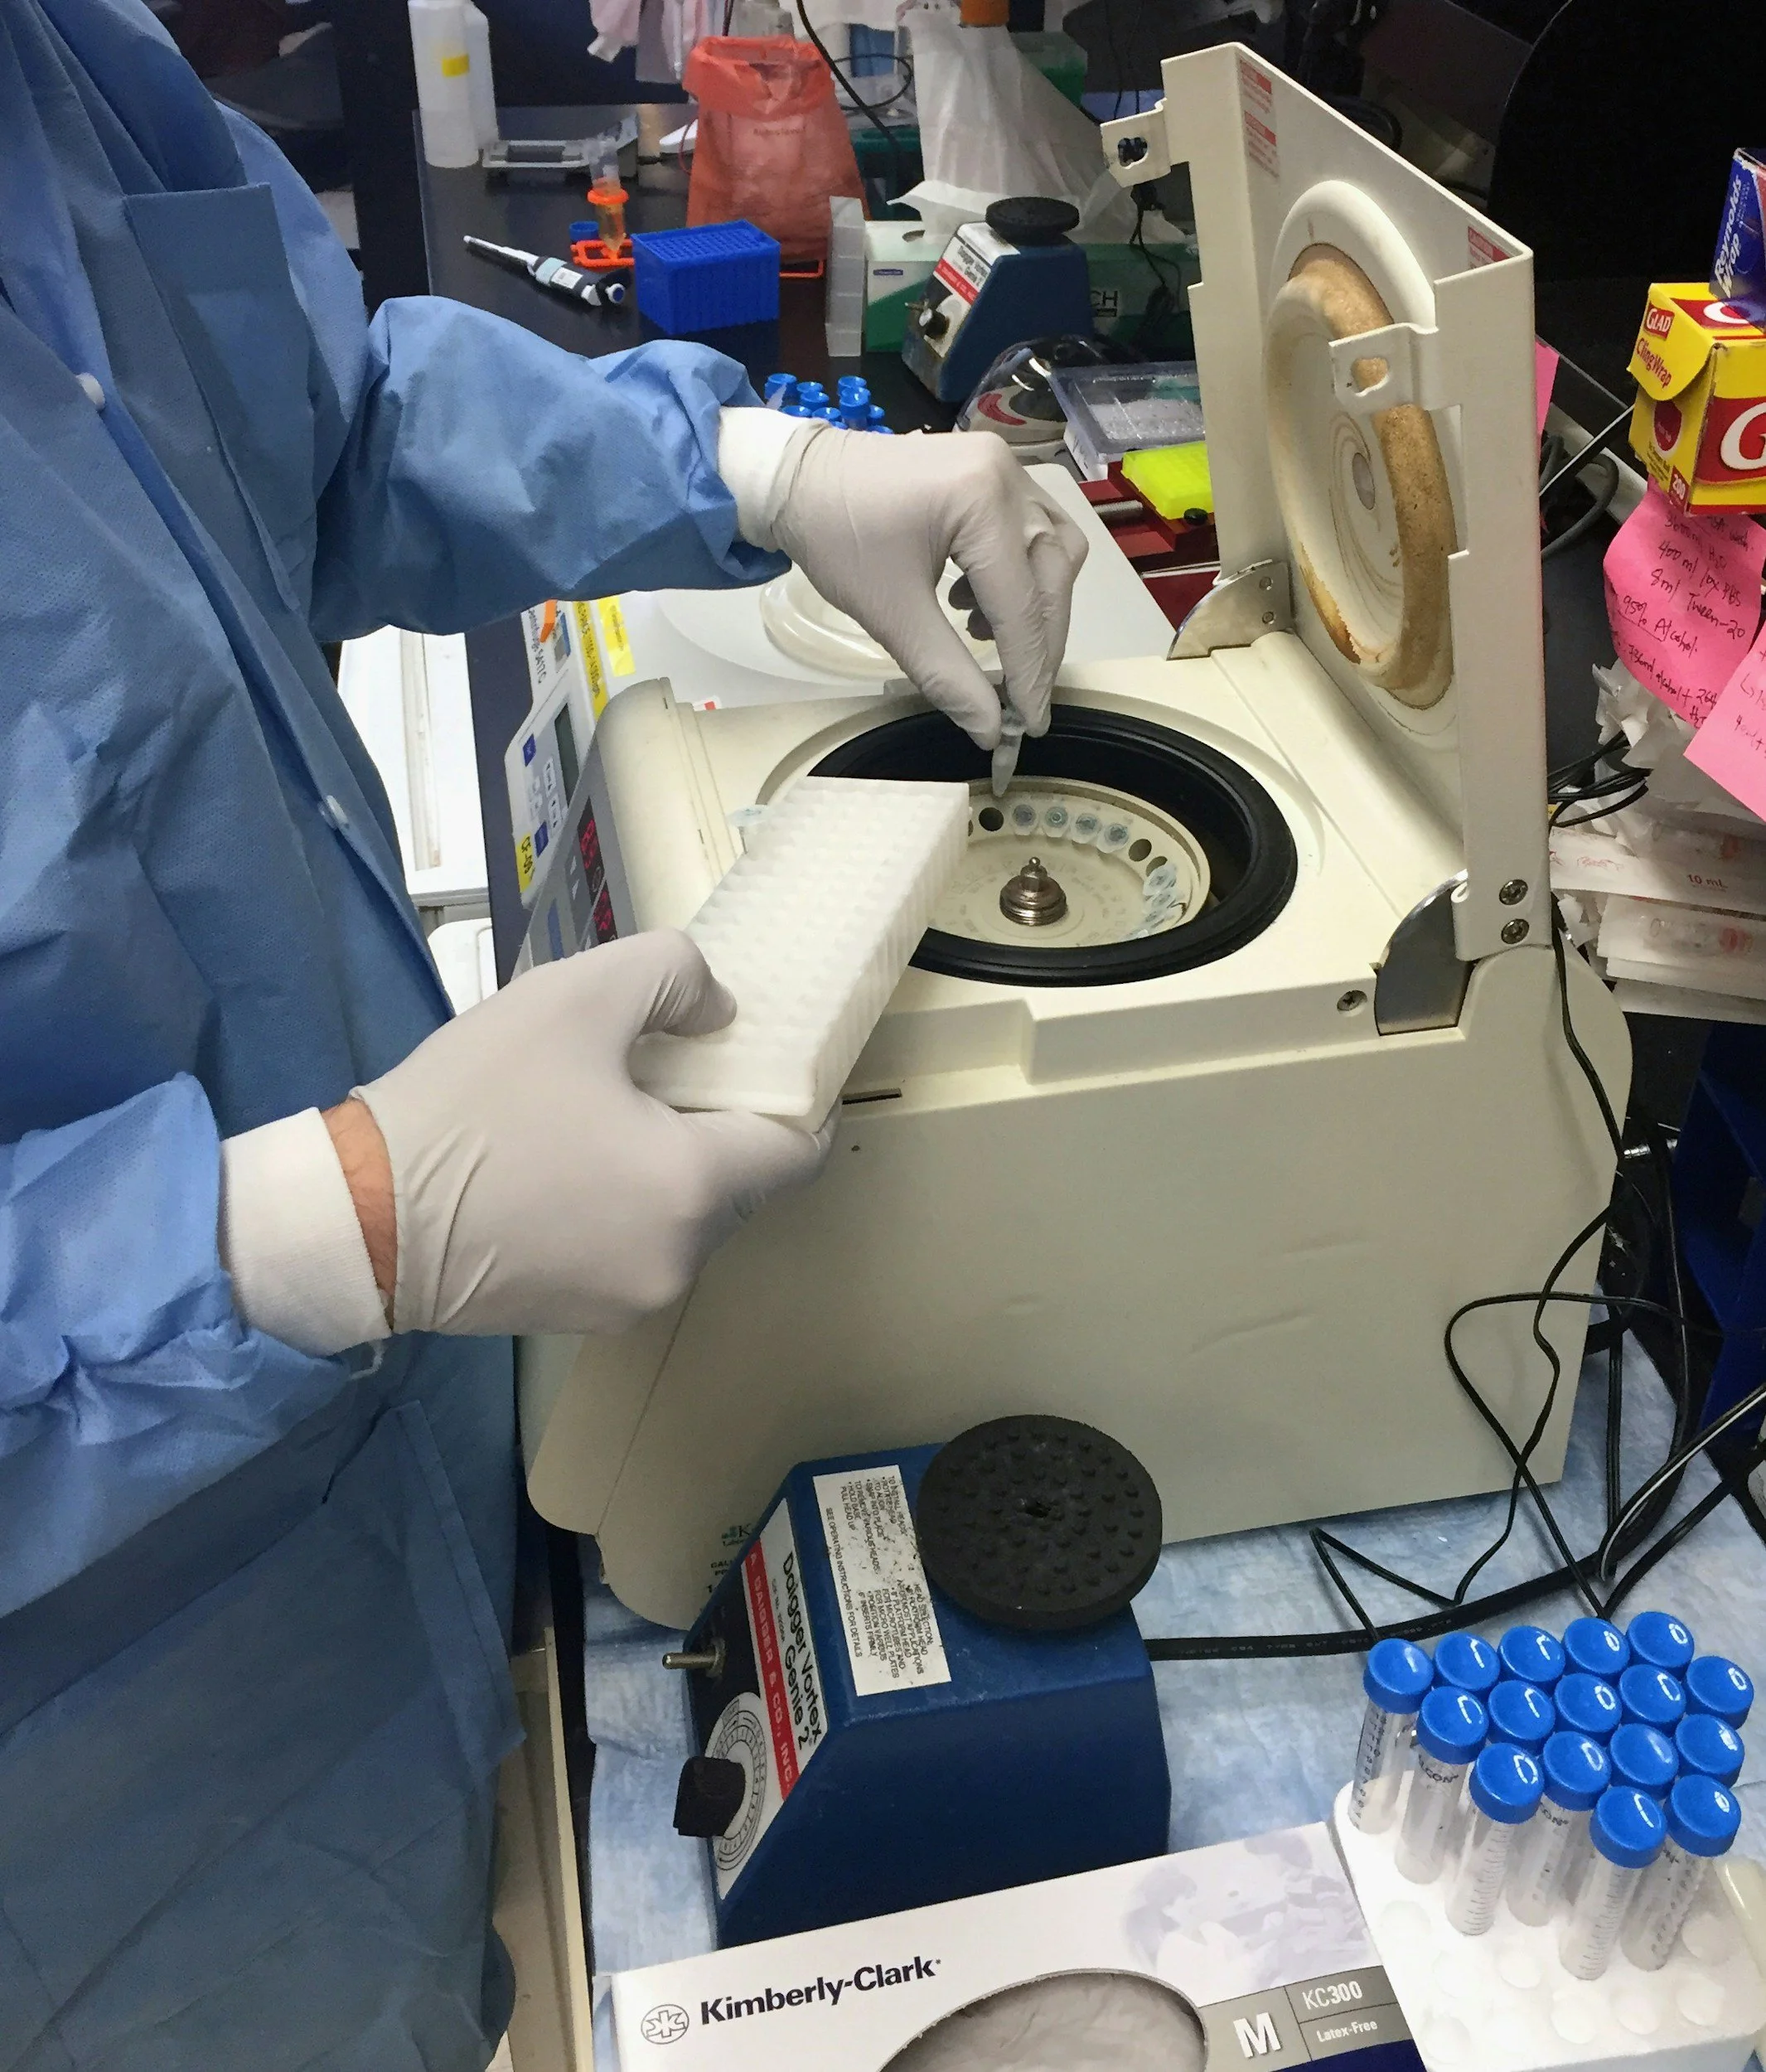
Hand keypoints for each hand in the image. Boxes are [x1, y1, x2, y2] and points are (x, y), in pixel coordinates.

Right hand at [345, 931, 828, 1335]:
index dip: (794, 1099)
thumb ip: (673, 978)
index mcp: (692, 1190)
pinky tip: (562, 1161)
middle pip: (739, 1185)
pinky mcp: (574, 1317)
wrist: (355, 1218)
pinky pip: (630, 1249)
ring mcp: (626, 1302)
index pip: (797, 1153)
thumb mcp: (577, 996)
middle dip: (715, 1126)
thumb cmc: (474, 1102)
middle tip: (662, 1068)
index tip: (762, 1059)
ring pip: (682, 1218)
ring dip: (663, 1165)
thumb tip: (719, 1013)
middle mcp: (677, 1262)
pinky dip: (620, 1206)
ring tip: (600, 1109)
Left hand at [766, 428, 1087, 750]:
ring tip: (982, 636)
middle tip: (1019, 697)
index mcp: (982, 502)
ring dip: (1035, 606)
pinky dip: (1020, 575)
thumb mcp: (891, 614)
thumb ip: (947, 674)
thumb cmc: (837, 540)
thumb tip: (990, 729)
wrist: (801, 479)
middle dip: (1040, 644)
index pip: (1022, 602)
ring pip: (1055, 551)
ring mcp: (1007, 467)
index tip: (1029, 724)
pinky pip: (1035, 531)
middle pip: (1053, 575)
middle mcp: (1008, 476)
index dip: (1030, 671)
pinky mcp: (997, 471)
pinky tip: (975, 600)